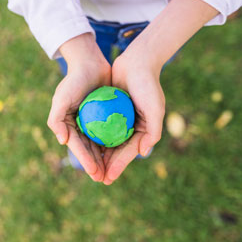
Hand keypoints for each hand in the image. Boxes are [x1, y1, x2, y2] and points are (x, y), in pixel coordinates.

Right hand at [47, 34, 110, 180]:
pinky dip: (114, 143)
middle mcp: (81, 125)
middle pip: (89, 149)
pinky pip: (110, 132)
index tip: (95, 173)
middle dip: (96, 165)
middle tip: (104, 179)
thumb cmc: (74, 81)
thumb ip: (57, 120)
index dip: (86, 160)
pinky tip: (122, 152)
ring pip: (100, 144)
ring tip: (113, 172)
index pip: (78, 146)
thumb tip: (62, 142)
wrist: (90, 63)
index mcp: (69, 125)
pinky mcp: (105, 116)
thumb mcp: (61, 98)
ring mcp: (93, 121)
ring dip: (105, 159)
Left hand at [102, 39, 165, 184]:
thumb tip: (143, 153)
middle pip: (117, 150)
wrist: (137, 62)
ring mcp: (120, 119)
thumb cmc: (148, 85)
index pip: (129, 152)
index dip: (119, 166)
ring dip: (100, 155)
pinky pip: (100, 127)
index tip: (108, 178)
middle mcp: (131, 127)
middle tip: (97, 179)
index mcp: (143, 130)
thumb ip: (152, 132)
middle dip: (108, 165)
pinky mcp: (109, 110)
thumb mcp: (155, 108)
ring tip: (90, 168)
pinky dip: (94, 137)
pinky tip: (85, 146)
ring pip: (107, 141)